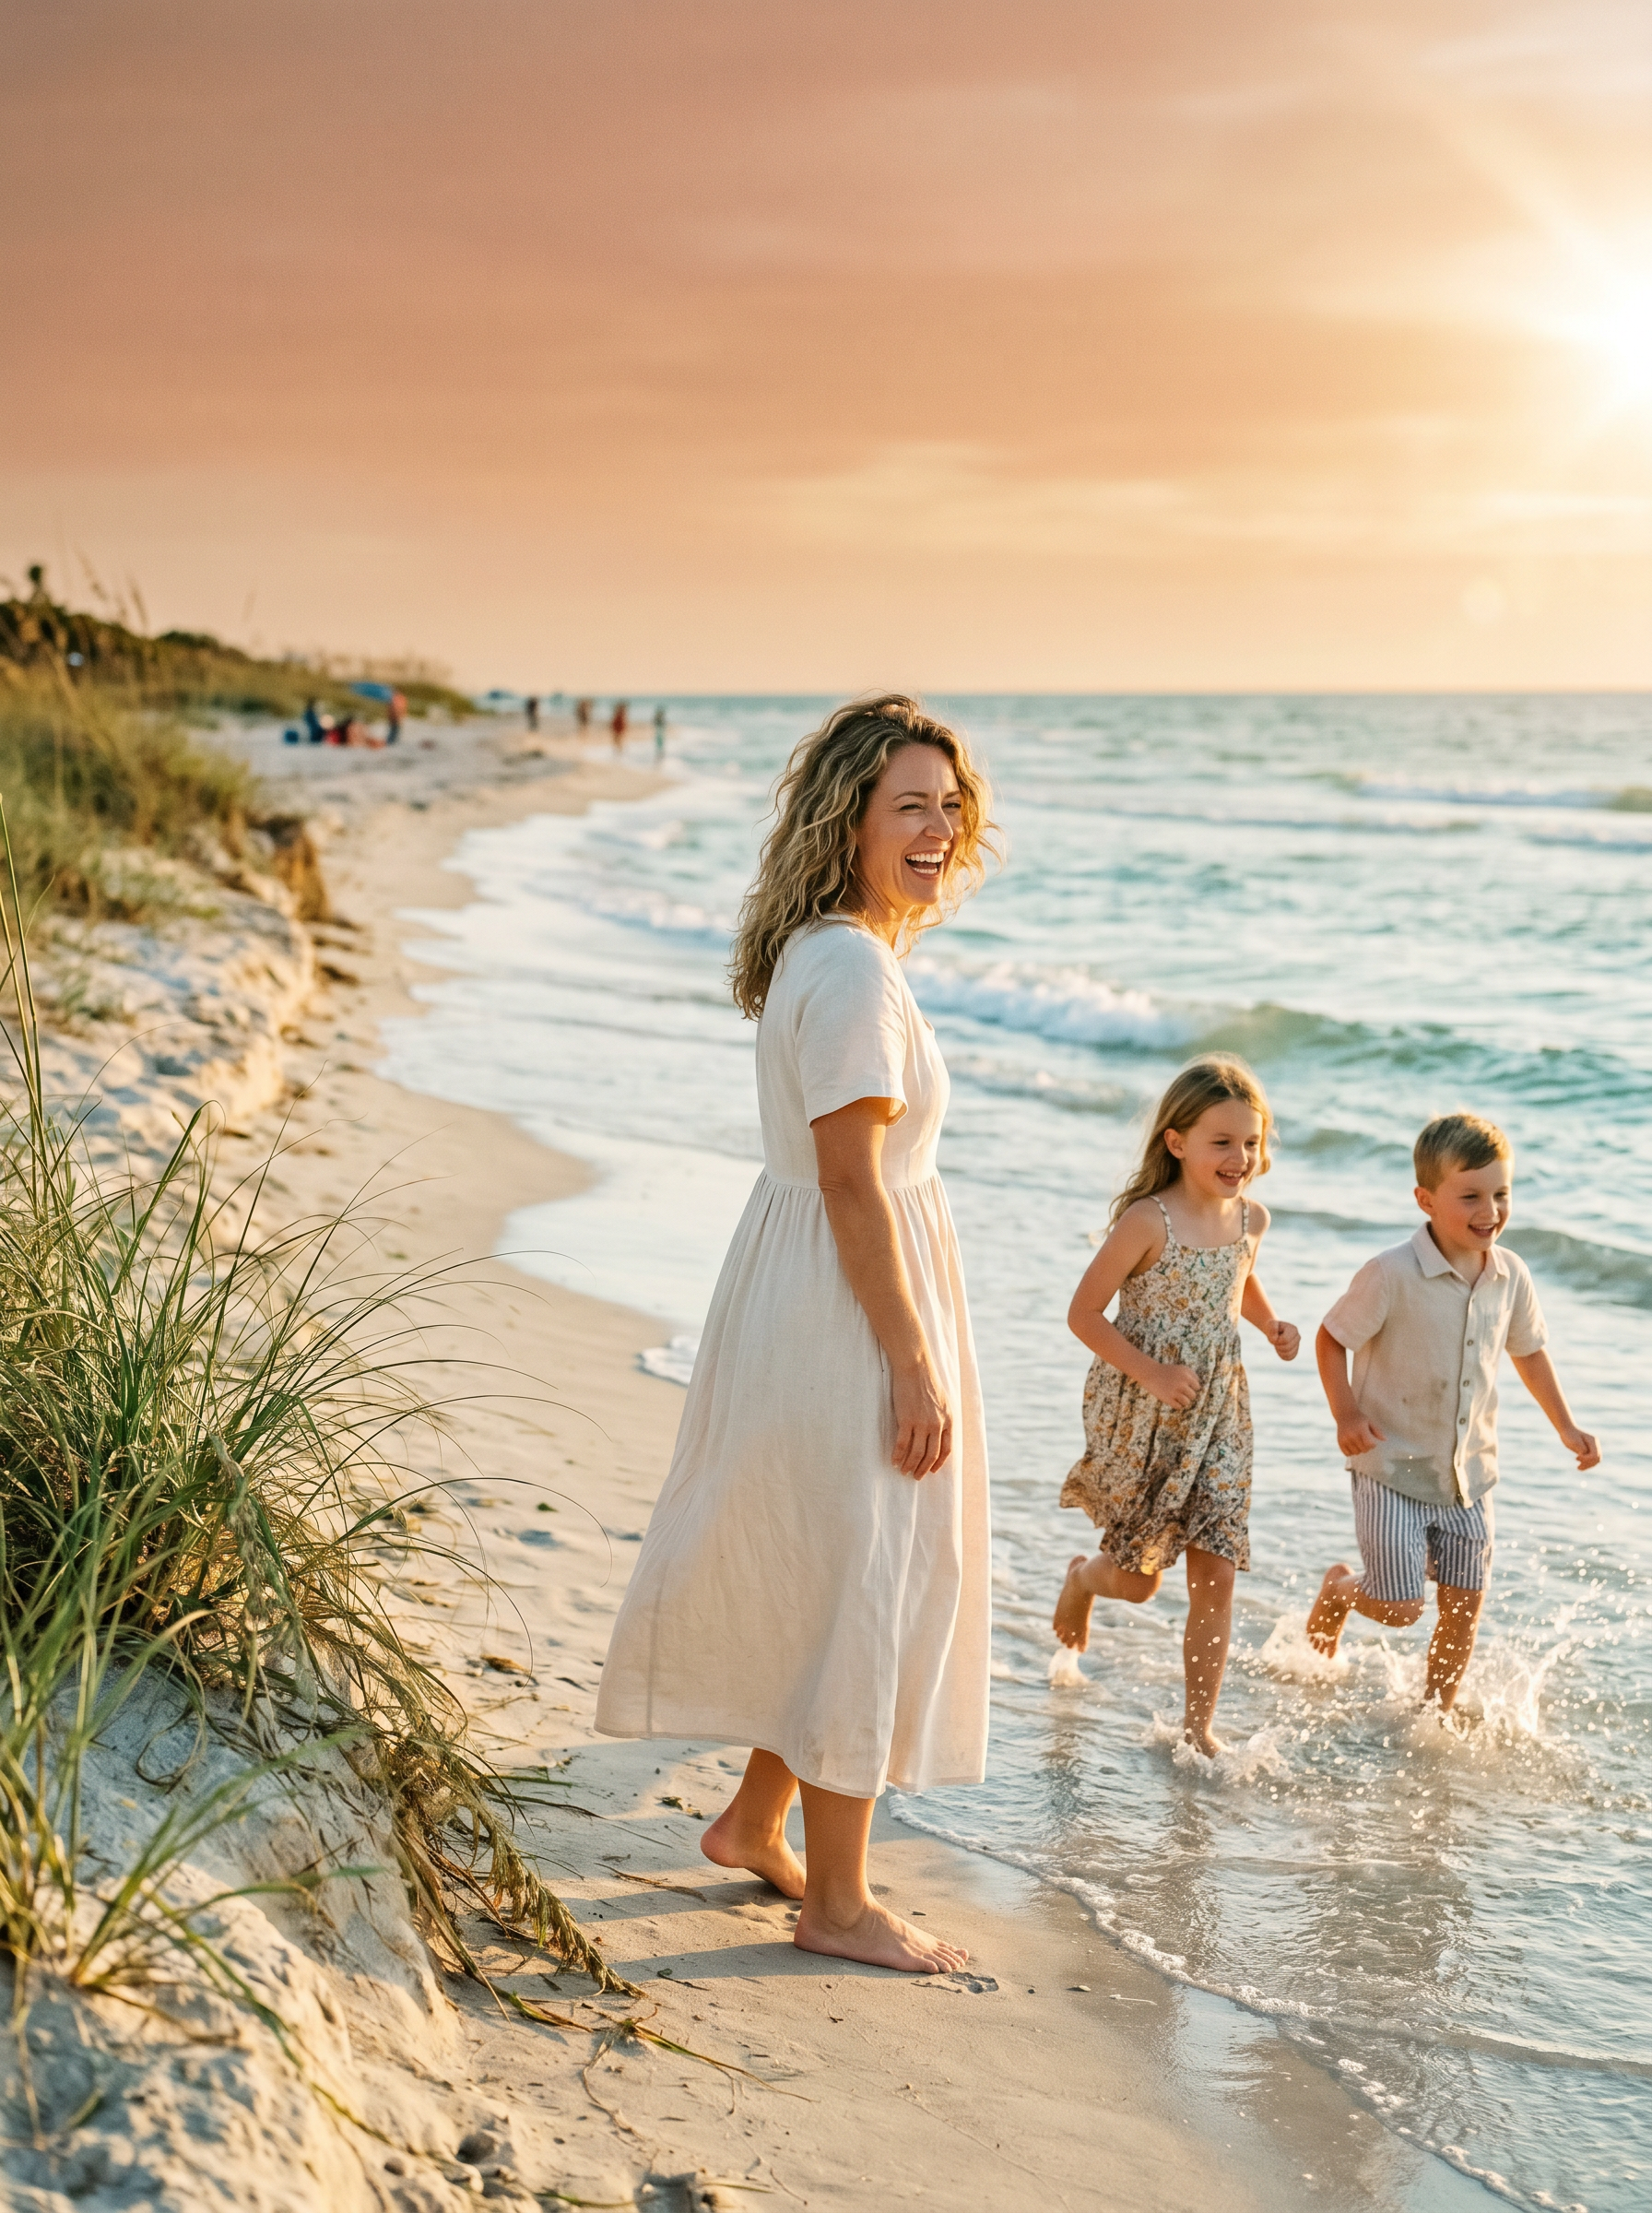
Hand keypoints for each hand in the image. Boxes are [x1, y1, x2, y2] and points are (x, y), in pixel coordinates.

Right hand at [891, 1362, 952, 1478]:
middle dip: (923, 1469)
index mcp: (948, 1420)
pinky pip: (902, 1444)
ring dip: (909, 1465)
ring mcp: (922, 1423)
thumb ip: (943, 1417)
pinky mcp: (907, 1420)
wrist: (915, 1367)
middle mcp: (937, 1425)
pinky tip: (894, 1461)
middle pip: (931, 1455)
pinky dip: (898, 1455)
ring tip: (903, 1471)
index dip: (939, 1463)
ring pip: (916, 1453)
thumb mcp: (943, 1401)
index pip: (946, 1449)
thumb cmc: (927, 1381)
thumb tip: (939, 1432)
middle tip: (916, 1476)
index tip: (932, 1470)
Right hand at [1146, 1361, 1200, 1410]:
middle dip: (1187, 1395)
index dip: (1191, 1387)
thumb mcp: (1181, 1368)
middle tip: (1180, 1392)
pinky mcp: (1168, 1398)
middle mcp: (1182, 1383)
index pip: (1197, 1387)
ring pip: (1187, 1402)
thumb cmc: (1167, 1371)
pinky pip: (1178, 1407)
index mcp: (1186, 1375)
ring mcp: (1175, 1391)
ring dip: (1183, 1401)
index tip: (1185, 1386)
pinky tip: (1172, 1400)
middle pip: (1193, 1396)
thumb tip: (1199, 1387)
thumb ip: (1192, 1375)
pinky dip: (1176, 1405)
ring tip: (1177, 1397)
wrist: (1150, 1373)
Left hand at [1266, 1318, 1300, 1361]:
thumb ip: (1272, 1329)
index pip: (1285, 1340)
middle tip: (1275, 1341)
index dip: (1277, 1340)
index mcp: (1293, 1329)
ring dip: (1280, 1351)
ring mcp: (1297, 1344)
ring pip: (1288, 1354)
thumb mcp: (1270, 1325)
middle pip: (1287, 1348)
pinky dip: (1283, 1356)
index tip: (1274, 1336)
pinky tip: (1280, 1350)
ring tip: (1278, 1345)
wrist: (1274, 1331)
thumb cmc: (1272, 1328)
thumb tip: (1275, 1339)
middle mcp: (1298, 1337)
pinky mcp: (1295, 1351)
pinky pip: (1289, 1358)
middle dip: (1278, 1346)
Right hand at [1335, 1413, 1384, 1458]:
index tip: (1370, 1438)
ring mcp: (1345, 1439)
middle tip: (1364, 1439)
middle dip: (1366, 1446)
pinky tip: (1351, 1444)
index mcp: (1361, 1429)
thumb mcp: (1370, 1422)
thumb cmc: (1360, 1418)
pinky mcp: (1340, 1442)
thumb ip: (1377, 1431)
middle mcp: (1352, 1435)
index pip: (1370, 1445)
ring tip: (1357, 1441)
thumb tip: (1385, 1440)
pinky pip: (1348, 1454)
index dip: (1373, 1444)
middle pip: (1364, 1450)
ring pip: (1356, 1453)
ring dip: (1359, 1449)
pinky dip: (1351, 1452)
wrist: (1344, 1413)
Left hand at [1561, 1424, 1600, 1470]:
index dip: (1587, 1459)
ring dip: (1588, 1466)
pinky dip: (1586, 1464)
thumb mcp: (1574, 1442)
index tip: (1576, 1458)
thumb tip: (1585, 1455)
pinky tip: (1579, 1466)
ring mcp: (1593, 1447)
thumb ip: (1581, 1449)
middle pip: (1597, 1459)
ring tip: (1578, 1468)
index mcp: (1593, 1441)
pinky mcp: (1589, 1450)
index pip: (1595, 1455)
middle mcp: (1595, 1444)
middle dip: (1589, 1464)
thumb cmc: (1569, 1435)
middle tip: (1578, 1467)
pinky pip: (1591, 1460)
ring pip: (1595, 1461)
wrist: (1566, 1429)